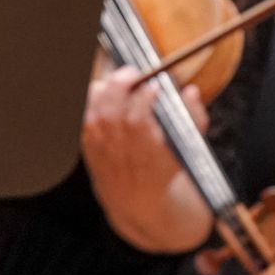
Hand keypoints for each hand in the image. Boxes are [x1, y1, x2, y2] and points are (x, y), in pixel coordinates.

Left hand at [81, 66, 214, 252]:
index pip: (138, 119)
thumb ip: (194, 118)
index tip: (155, 85)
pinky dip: (89, 102)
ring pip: (92, 112)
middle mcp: (118, 151)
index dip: (144, 97)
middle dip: (120, 86)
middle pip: (110, 111)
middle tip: (132, 73)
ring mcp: (100, 149)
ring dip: (102, 90)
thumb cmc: (165, 168)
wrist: (139, 200)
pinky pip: (81, 118)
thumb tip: (191, 91)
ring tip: (116, 82)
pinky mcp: (87, 146)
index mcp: (146, 153)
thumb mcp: (187, 149)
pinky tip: (101, 93)